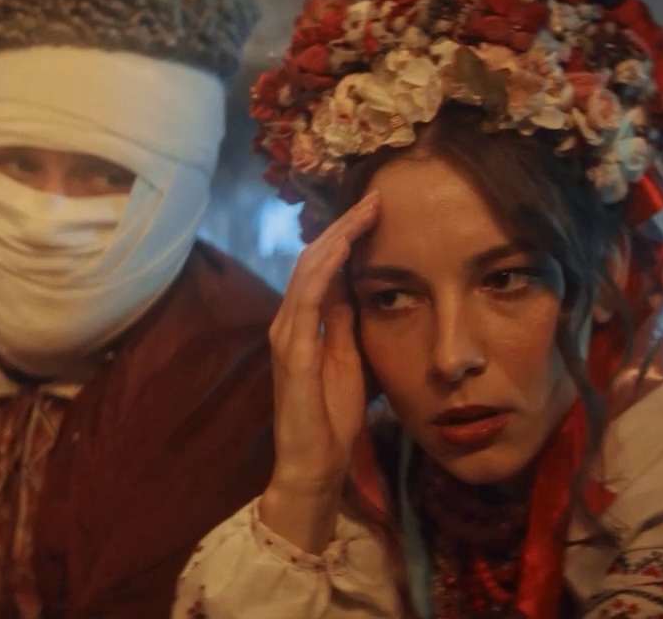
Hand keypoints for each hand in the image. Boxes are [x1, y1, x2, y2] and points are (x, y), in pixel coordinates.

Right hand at [267, 192, 379, 497]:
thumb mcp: (349, 359)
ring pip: (307, 271)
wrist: (314, 464)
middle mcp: (288, 322)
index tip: (376, 211)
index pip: (322, 268)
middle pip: (312, 260)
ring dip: (335, 238)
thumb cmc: (332, 419)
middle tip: (373, 198)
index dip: (346, 237)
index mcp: (304, 324)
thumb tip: (354, 285)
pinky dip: (323, 270)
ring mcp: (286, 336)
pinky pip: (306, 300)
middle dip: (342, 226)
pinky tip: (342, 249)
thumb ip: (345, 324)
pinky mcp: (292, 353)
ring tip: (363, 212)